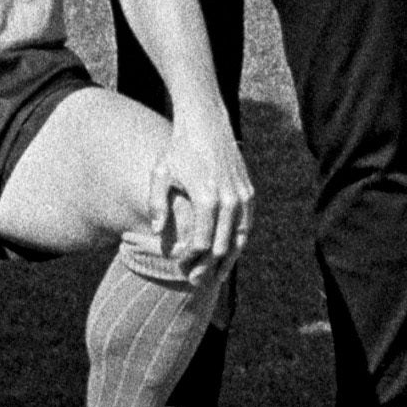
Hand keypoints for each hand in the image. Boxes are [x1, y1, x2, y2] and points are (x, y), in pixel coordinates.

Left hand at [155, 115, 256, 278]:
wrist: (206, 124)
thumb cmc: (178, 149)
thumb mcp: (161, 174)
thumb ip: (157, 204)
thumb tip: (157, 232)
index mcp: (207, 198)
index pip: (201, 241)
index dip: (191, 259)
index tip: (180, 268)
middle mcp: (229, 200)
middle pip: (222, 245)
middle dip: (208, 266)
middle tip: (196, 282)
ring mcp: (243, 196)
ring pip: (239, 238)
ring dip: (228, 259)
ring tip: (216, 276)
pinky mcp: (249, 192)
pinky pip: (247, 224)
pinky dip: (238, 241)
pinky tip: (229, 253)